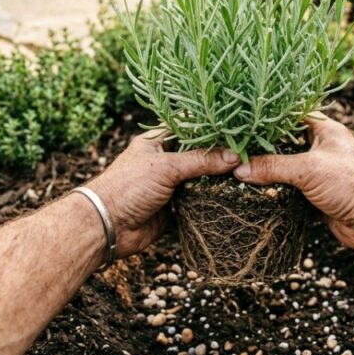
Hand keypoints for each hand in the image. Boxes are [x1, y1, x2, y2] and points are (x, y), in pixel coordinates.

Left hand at [86, 130, 239, 257]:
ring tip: (245, 174)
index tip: (237, 128)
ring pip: (200, 179)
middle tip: (247, 154)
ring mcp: (169, 186)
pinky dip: (211, 201)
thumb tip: (234, 156)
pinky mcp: (173, 208)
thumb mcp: (166, 167)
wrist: (106, 227)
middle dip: (219, 157)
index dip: (211, 128)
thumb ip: (200, 161)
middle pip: (198, 156)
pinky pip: (197, 202)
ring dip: (217, 180)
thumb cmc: (128, 187)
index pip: (189, 129)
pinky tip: (231, 196)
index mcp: (157, 142)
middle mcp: (164, 161)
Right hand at [233, 114, 353, 254]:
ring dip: (268, 174)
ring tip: (238, 170)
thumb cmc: (353, 184)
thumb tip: (240, 169)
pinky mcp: (317, 197)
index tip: (244, 120)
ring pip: (287, 170)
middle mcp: (322, 149)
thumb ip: (273, 166)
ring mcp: (320, 174)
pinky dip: (276, 194)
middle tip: (235, 148)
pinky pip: (291, 192)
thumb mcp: (308, 168)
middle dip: (264, 149)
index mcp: (326, 131)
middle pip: (286, 145)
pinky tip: (255, 194)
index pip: (292, 116)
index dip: (269, 117)